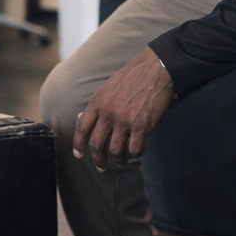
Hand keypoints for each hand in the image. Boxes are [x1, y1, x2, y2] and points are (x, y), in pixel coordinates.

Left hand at [73, 47, 174, 171]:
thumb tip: (81, 118)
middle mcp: (108, 112)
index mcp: (98, 101)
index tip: (78, 154)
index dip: (78, 144)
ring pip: (115, 150)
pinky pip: (134, 149)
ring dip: (118, 159)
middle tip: (101, 167)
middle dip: (98, 159)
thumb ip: (97, 104)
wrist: (157, 69)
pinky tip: (137, 151)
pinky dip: (135, 153)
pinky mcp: (142, 125)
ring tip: (122, 161)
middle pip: (96, 144)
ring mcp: (124, 120)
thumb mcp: (109, 87)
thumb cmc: (134, 76)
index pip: (82, 128)